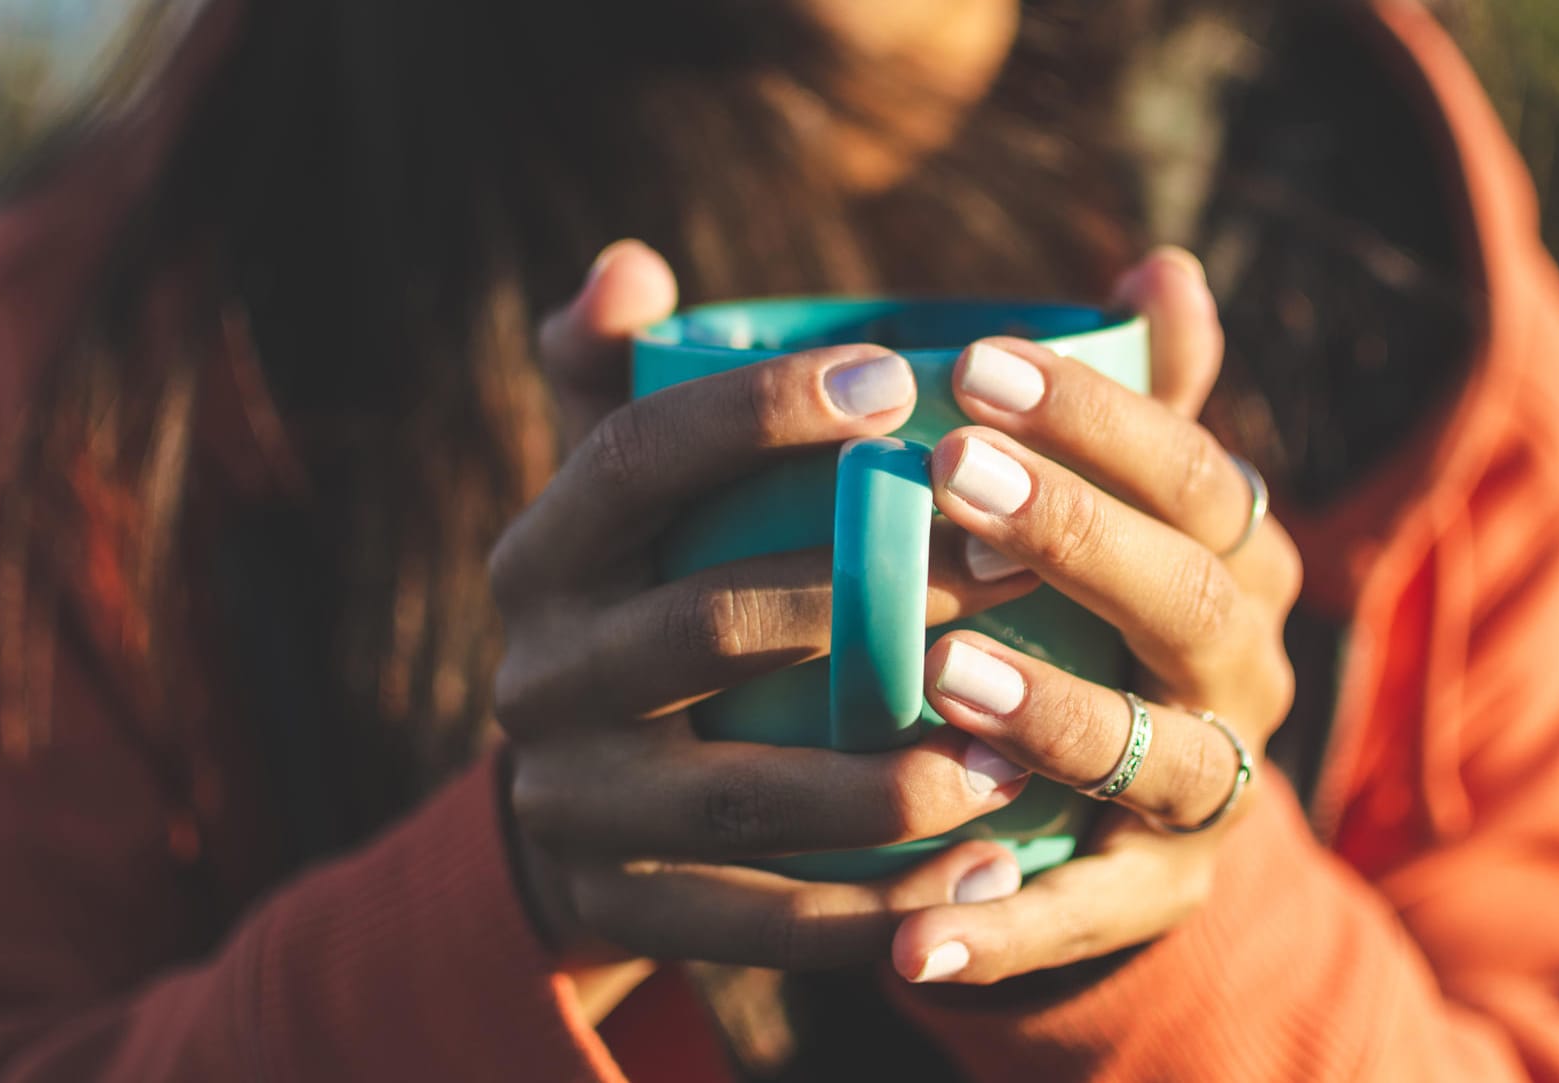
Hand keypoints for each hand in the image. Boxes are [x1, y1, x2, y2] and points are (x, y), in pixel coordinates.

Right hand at [497, 243, 1045, 1005]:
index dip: (754, 413)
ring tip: (1022, 756)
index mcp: (543, 553)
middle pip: (702, 624)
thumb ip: (634, 378)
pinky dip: (878, 913)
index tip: (897, 379)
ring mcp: (573, 804)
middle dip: (872, 596)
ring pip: (742, 793)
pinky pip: (762, 925)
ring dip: (889, 777)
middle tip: (1022, 563)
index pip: (631, 458)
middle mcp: (536, 675)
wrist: (584, 810)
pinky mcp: (622, 909)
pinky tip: (990, 880)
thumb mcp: (628, 500)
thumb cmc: (650, 604)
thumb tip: (630, 265)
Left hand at [887, 249, 1304, 984]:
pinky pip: (1091, 913)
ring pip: (1159, 753)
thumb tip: (1162, 265)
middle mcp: (1242, 667)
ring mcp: (1210, 787)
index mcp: (1235, 555)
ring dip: (1057, 713)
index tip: (974, 359)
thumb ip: (1132, 397)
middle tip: (952, 475)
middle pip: (1192, 598)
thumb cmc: (1091, 607)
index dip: (1100, 415)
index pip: (1195, 470)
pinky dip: (1009, 924)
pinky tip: (912, 929)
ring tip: (943, 676)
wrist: (1123, 794)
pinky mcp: (1157, 890)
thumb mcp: (1115, 503)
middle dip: (1080, 534)